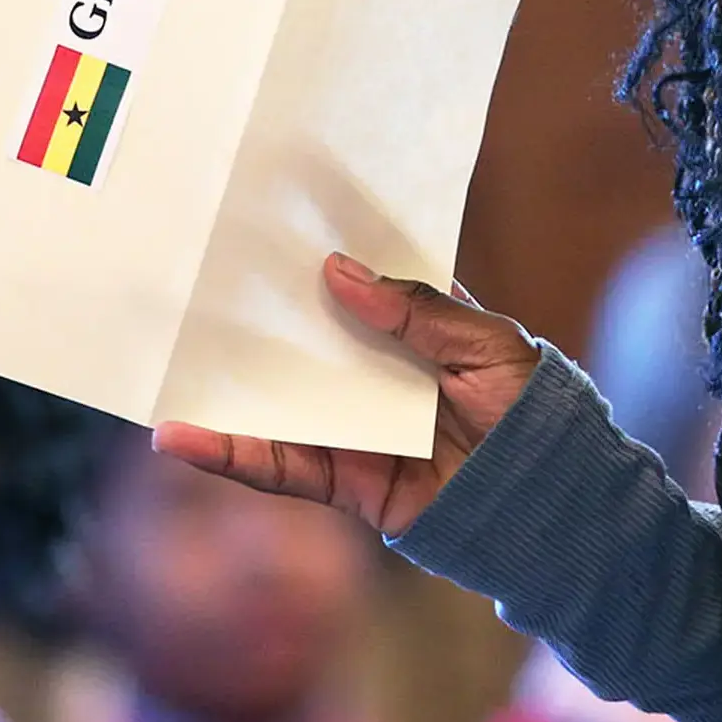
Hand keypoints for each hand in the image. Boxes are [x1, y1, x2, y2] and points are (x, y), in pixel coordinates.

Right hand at [151, 252, 539, 535]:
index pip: (371, 284)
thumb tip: (341, 272)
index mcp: (427, 331)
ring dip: (230, 384)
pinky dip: (233, 454)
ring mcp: (362, 428)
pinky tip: (185, 438)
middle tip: (201, 277)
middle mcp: (386, 375)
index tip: (281, 215)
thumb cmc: (535, 415)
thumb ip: (419, 314)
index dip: (331, 254)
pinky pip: (283, 466)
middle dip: (264, 312)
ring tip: (167, 358)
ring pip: (286, 400)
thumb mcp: (489, 348)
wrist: (554, 505)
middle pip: (314, 339)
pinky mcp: (348, 481)